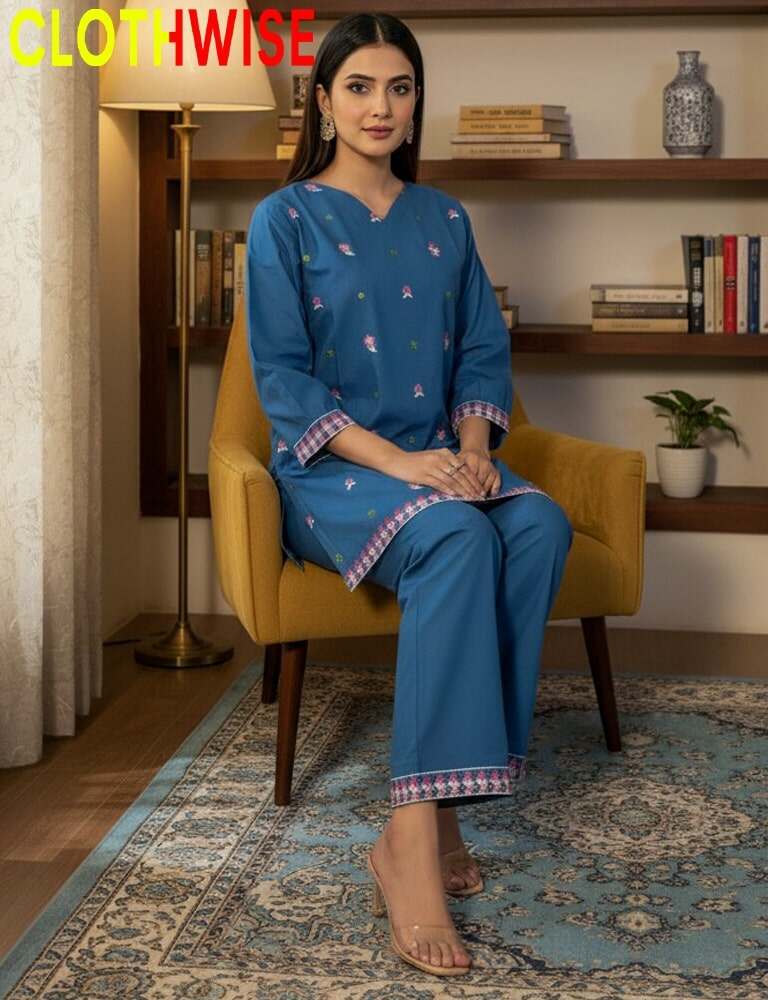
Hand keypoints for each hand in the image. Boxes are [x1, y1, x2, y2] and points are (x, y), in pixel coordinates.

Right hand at [384, 447, 499, 497]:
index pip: (464, 467)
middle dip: (471, 486)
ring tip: (471, 498)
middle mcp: (440, 458)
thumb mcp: (432, 457)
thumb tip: (460, 477)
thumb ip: (445, 463)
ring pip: (452, 480)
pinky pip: (440, 483)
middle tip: (479, 496)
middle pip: (461, 474)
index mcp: (444, 453)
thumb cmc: (414, 461)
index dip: (473, 479)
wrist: (396, 460)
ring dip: (463, 491)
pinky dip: (449, 490)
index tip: (480, 489)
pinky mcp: (424, 475)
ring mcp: (432, 466)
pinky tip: (456, 496)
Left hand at [455, 446, 501, 497]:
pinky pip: (497, 482)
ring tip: (477, 499)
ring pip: (487, 482)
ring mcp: (490, 467)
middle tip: (470, 499)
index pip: (470, 474)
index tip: (463, 494)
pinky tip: (489, 495)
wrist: (476, 450)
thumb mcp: (457, 460)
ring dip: (482, 492)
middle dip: (474, 491)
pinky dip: (494, 489)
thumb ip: (454, 471)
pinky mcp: (496, 471)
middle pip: (479, 480)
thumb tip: (450, 485)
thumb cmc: (464, 458)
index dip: (466, 486)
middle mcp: (483, 462)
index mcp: (471, 458)